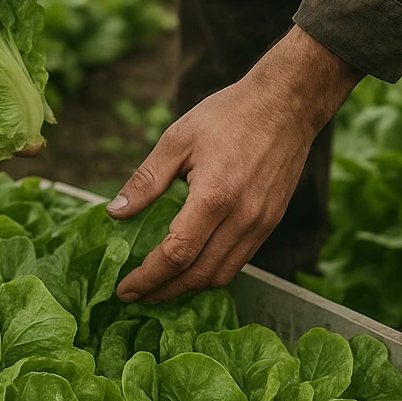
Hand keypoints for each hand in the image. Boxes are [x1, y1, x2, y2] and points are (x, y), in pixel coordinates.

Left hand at [109, 27, 360, 303]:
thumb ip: (146, 181)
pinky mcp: (271, 222)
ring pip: (222, 274)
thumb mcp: (177, 140)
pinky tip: (192, 267)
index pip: (176, 255)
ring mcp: (261, 223)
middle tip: (138, 297)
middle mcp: (242, 218)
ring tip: (162, 288)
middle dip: (165, 292)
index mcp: (214, 197)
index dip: (147, 278)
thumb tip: (115, 213)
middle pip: (199, 275)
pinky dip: (212, 272)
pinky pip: (239, 260)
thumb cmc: (229, 115)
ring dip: (189, 288)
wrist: (286, 104)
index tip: (126, 290)